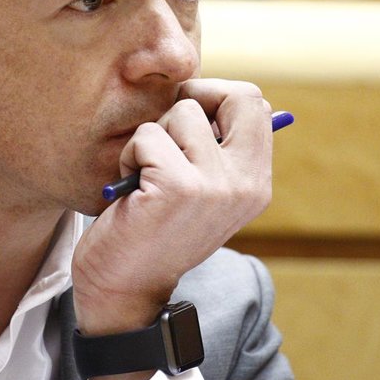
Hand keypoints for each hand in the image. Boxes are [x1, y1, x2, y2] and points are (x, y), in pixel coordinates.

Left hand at [70, 79, 273, 379]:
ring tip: (145, 172)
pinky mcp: (179, 188)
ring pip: (181, 112)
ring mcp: (216, 186)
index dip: (217, 96)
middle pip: (236, 95)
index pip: (255, 104)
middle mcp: (246, 184)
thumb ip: (214, 148)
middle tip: (166, 129)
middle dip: (194, 98)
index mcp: (256, 183)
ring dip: (151, 135)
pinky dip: (130, 155)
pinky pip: (147, 136)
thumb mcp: (200, 188)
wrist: (123, 288)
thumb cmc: (153, 228)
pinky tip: (129, 187)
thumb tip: (207, 91)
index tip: (189, 114)